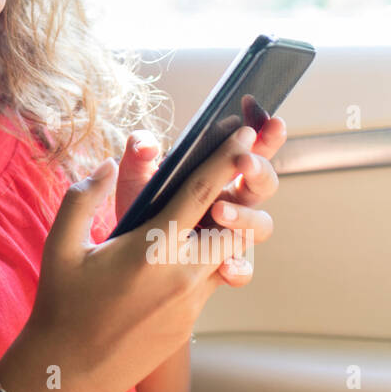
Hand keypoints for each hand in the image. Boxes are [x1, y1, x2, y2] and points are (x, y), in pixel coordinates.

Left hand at [117, 116, 287, 286]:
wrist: (122, 250)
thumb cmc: (137, 205)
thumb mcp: (134, 174)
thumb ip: (139, 151)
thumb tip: (148, 145)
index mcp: (219, 175)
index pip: (252, 150)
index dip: (267, 135)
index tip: (269, 120)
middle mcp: (233, 203)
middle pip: (264, 184)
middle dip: (260, 169)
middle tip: (243, 161)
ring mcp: (229, 235)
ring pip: (260, 226)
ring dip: (246, 216)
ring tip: (219, 211)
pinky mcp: (219, 266)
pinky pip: (242, 271)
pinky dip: (238, 268)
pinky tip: (224, 266)